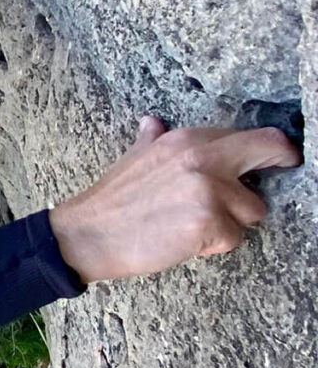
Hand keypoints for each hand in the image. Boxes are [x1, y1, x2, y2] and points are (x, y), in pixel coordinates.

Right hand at [49, 116, 300, 283]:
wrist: (87, 235)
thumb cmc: (111, 202)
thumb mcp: (133, 158)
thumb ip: (151, 138)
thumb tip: (153, 121)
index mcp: (187, 138)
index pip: (247, 134)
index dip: (265, 149)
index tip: (275, 157)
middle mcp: (203, 156)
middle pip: (269, 150)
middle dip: (278, 163)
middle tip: (280, 173)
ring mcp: (208, 189)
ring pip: (253, 209)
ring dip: (232, 223)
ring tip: (196, 227)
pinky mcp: (208, 222)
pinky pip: (234, 238)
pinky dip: (214, 246)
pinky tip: (187, 243)